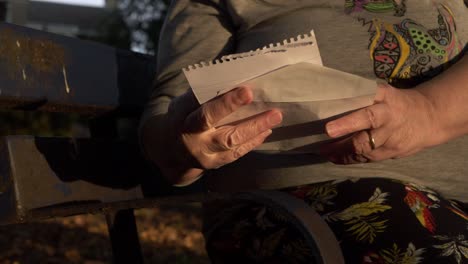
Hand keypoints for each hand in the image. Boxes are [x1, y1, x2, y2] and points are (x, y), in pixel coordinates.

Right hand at [142, 87, 281, 184]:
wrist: (167, 148)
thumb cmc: (182, 116)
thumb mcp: (184, 102)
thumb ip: (203, 94)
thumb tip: (234, 78)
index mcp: (182, 118)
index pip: (205, 109)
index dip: (227, 102)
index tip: (247, 91)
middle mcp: (192, 139)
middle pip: (223, 133)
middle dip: (249, 121)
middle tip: (273, 111)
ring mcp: (203, 155)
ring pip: (232, 143)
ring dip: (256, 130)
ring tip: (275, 117)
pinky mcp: (213, 164)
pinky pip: (236, 154)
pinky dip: (252, 141)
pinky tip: (266, 130)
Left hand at [320, 84, 437, 163]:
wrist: (431, 116)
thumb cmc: (396, 102)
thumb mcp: (383, 93)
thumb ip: (361, 97)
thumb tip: (328, 102)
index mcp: (385, 99)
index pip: (367, 107)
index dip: (349, 120)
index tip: (329, 129)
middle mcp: (388, 119)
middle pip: (364, 136)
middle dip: (343, 142)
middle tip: (322, 147)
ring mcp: (392, 138)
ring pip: (366, 149)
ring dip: (343, 153)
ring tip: (325, 153)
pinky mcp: (394, 153)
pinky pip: (369, 158)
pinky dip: (351, 159)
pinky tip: (337, 158)